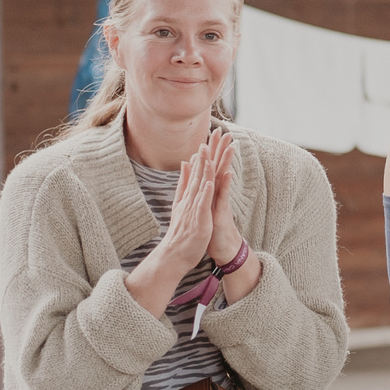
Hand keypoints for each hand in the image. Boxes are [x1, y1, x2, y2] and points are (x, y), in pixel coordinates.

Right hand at [129, 131, 225, 314]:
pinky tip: (211, 181)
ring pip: (201, 184)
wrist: (174, 255)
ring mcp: (193, 208)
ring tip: (210, 151)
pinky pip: (202, 204)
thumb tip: (186, 164)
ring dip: (206, 167)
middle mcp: (190, 199)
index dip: (205, 153)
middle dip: (208, 152)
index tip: (211, 136)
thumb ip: (184, 184)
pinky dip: (206, 192)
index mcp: (189, 195)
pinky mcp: (198, 220)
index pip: (198, 171)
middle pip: (200, 172)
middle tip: (215, 134)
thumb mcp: (182, 203)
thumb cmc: (182, 231)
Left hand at [204, 131, 246, 267]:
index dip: (210, 150)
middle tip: (223, 131)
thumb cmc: (213, 228)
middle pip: (219, 167)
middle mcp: (217, 193)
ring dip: (226, 162)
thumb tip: (201, 178)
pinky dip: (225, 185)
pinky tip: (227, 173)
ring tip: (229, 145)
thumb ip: (203, 191)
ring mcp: (221, 201)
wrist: (223, 248)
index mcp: (210, 191)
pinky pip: (224, 197)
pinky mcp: (222, 212)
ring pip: (223, 178)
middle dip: (220, 149)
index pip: (210, 167)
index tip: (210, 133)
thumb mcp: (205, 207)